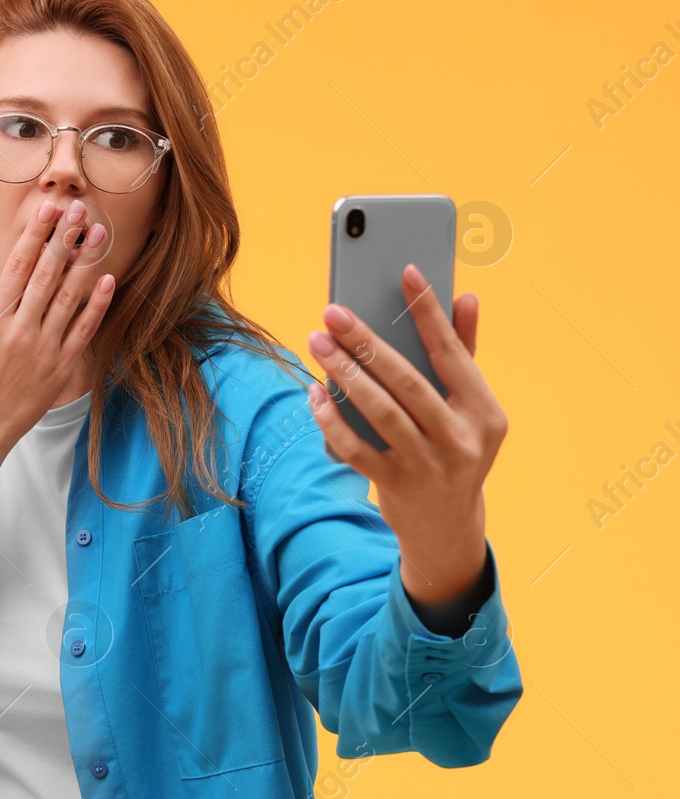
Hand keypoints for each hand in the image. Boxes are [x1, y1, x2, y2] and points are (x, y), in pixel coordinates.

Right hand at [0, 197, 112, 497]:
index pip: (18, 267)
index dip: (34, 235)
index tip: (47, 209)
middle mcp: (20, 332)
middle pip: (47, 275)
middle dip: (64, 239)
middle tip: (79, 209)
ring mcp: (44, 350)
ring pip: (70, 298)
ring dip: (86, 263)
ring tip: (99, 233)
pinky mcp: (61, 369)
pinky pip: (83, 331)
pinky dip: (96, 306)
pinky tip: (107, 281)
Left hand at [304, 263, 508, 608]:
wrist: (447, 527)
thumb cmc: (455, 449)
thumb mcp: (470, 408)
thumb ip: (466, 354)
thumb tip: (468, 296)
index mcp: (485, 412)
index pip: (453, 353)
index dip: (430, 311)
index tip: (406, 271)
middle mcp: (462, 440)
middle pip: (407, 381)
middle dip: (366, 342)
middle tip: (332, 312)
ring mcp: (429, 466)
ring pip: (379, 412)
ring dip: (343, 375)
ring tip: (316, 343)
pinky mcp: (396, 487)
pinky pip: (355, 448)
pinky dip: (331, 420)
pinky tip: (313, 394)